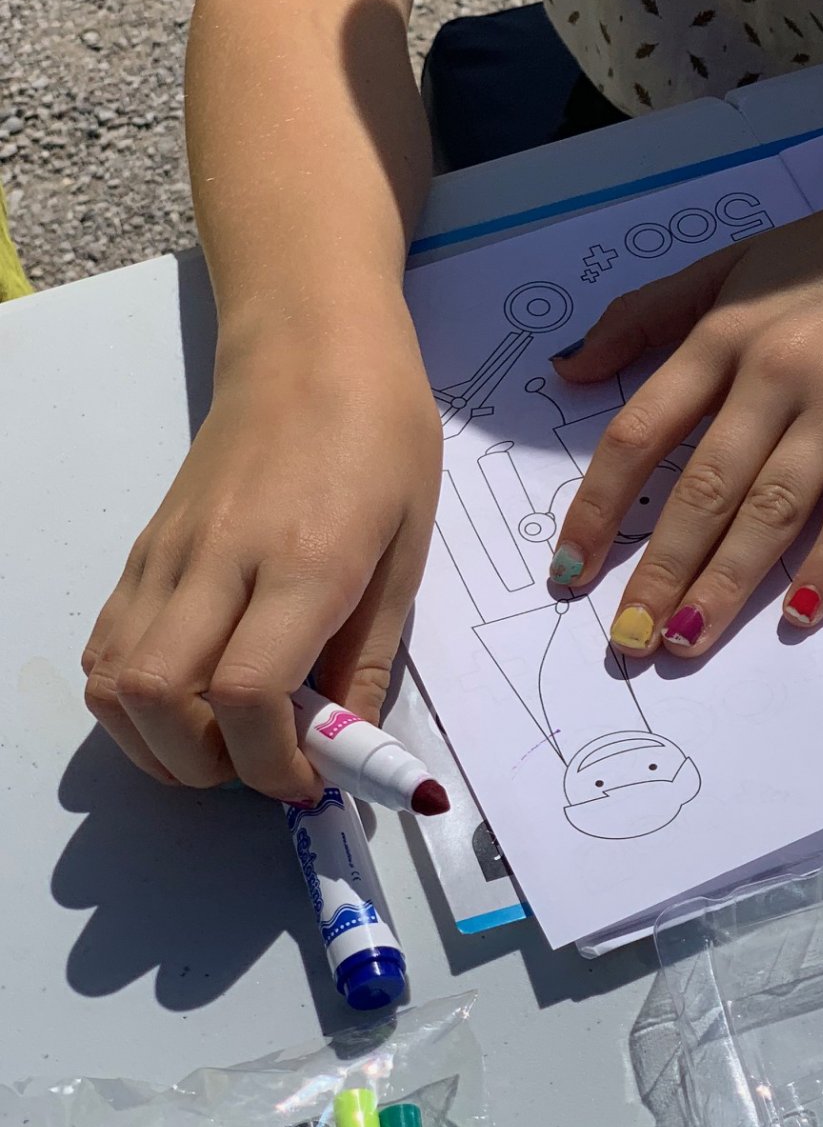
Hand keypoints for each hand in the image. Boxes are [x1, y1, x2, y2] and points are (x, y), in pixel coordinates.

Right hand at [82, 303, 442, 800]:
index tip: (312, 781)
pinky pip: (107, 644)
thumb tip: (348, 745)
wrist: (311, 344)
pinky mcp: (143, 549)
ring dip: (159, 742)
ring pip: (113, 681)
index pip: (247, 694)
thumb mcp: (411, 546)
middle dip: (206, 767)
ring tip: (228, 741)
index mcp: (305, 559)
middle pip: (156, 700)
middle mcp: (219, 560)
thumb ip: (372, 653)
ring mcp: (167, 554)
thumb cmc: (384, 435)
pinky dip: (133, 697)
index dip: (271, 763)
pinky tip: (190, 698)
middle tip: (267, 764)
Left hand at [549, 149, 822, 656]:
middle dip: (660, 571)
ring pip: (773, 508)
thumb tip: (567, 370)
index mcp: (721, 334)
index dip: (597, 507)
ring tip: (687, 640)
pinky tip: (799, 616)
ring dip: (728, 582)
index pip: (640, 432)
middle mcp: (773, 371)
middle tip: (627, 642)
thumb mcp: (727, 266)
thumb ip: (645, 316)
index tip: (568, 572)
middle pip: (704, 487)